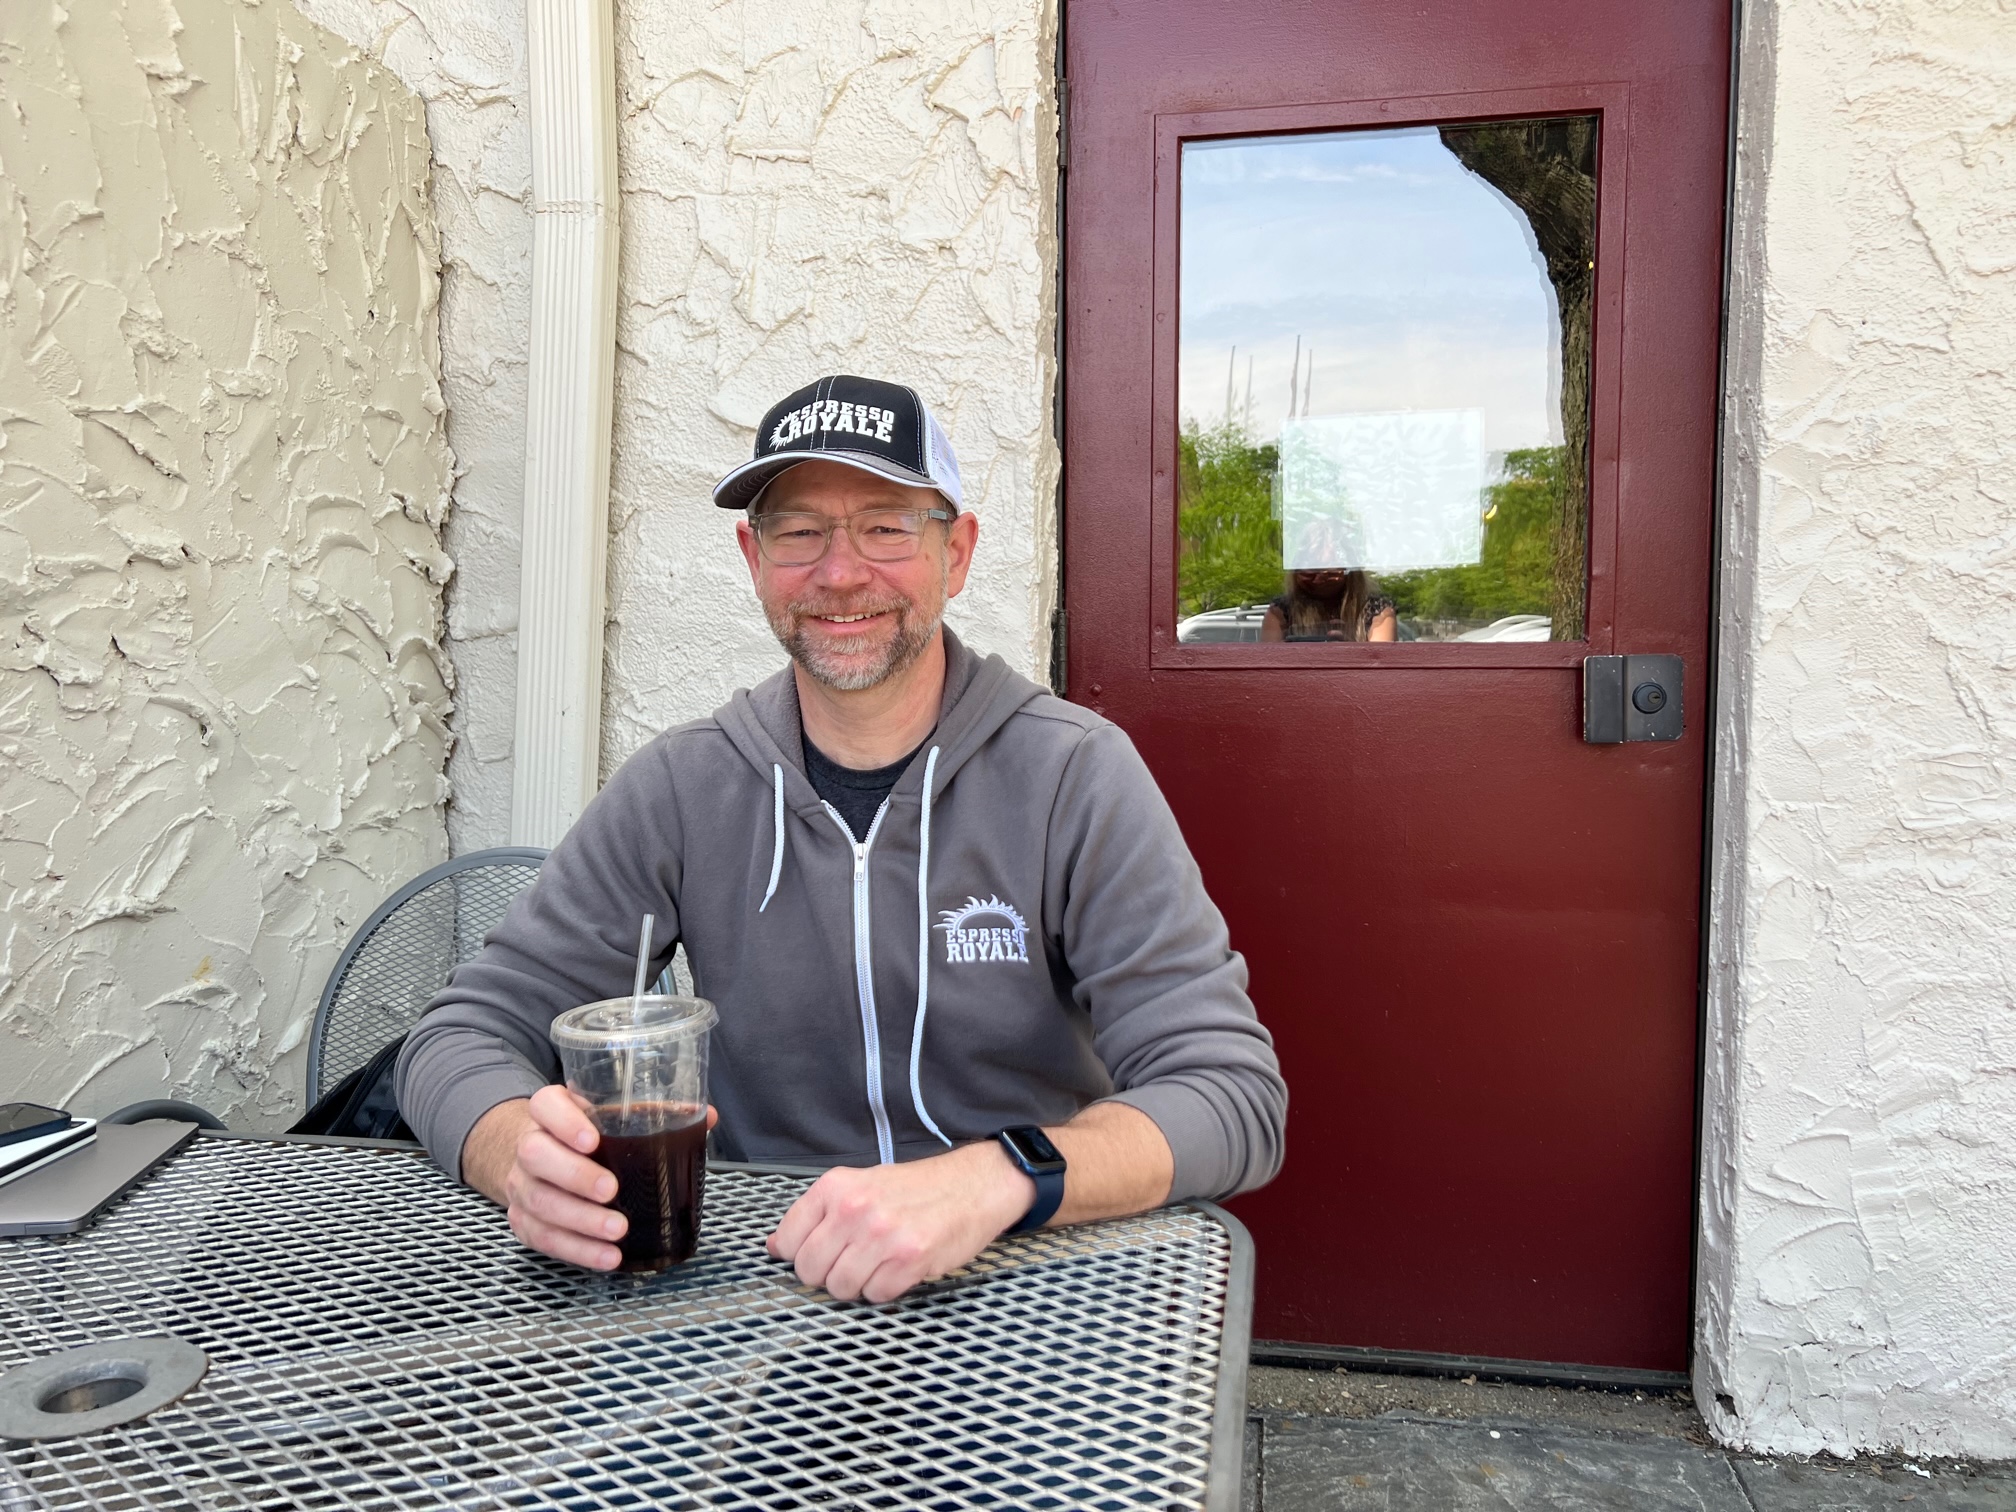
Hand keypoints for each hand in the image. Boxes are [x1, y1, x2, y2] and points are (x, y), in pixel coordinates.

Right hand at [464, 1087, 717, 1270]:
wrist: (541, 1159)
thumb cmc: (587, 1136)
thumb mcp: (612, 1117)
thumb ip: (655, 1114)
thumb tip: (704, 1115)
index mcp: (550, 1111)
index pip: (545, 1105)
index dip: (564, 1122)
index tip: (592, 1140)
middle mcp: (528, 1145)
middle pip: (536, 1155)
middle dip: (575, 1176)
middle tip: (611, 1190)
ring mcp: (521, 1185)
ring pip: (539, 1202)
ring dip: (580, 1221)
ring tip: (618, 1230)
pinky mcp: (523, 1220)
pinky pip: (543, 1238)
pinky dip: (577, 1250)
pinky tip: (606, 1256)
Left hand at [767, 1142, 1034, 1302]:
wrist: (972, 1185)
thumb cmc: (915, 1189)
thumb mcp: (858, 1186)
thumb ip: (817, 1215)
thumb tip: (776, 1246)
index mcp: (836, 1187)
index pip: (788, 1241)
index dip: (802, 1255)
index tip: (821, 1252)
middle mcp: (854, 1208)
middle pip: (810, 1270)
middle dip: (829, 1275)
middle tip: (854, 1261)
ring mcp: (882, 1234)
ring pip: (841, 1288)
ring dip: (859, 1284)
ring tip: (879, 1263)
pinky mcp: (909, 1258)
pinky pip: (877, 1295)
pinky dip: (886, 1289)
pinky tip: (900, 1268)